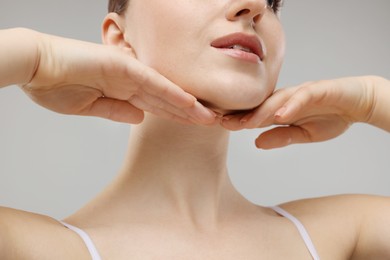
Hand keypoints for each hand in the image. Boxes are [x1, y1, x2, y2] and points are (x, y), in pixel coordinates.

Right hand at [20, 31, 215, 123]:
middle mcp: (130, 81)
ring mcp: (128, 73)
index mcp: (122, 91)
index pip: (156, 106)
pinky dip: (172, 93)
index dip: (176, 116)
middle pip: (167, 100)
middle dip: (190, 113)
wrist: (36, 66)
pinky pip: (153, 83)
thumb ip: (116, 111)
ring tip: (210, 117)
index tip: (194, 126)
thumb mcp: (89, 108)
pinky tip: (191, 104)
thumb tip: (140, 117)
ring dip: (189, 106)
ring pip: (166, 92)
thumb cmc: (56, 86)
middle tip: (213, 122)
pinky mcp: (123, 66)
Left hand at [222, 77, 375, 148]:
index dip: (238, 118)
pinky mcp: (319, 90)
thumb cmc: (329, 116)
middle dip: (240, 113)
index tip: (219, 125)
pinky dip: (291, 105)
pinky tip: (280, 115)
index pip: (256, 114)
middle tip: (221, 121)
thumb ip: (281, 137)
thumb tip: (256, 142)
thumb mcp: (303, 134)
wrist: (357, 103)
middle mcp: (287, 98)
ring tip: (245, 122)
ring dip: (261, 111)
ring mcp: (301, 92)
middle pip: (260, 105)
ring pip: (277, 100)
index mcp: (281, 108)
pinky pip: (303, 96)